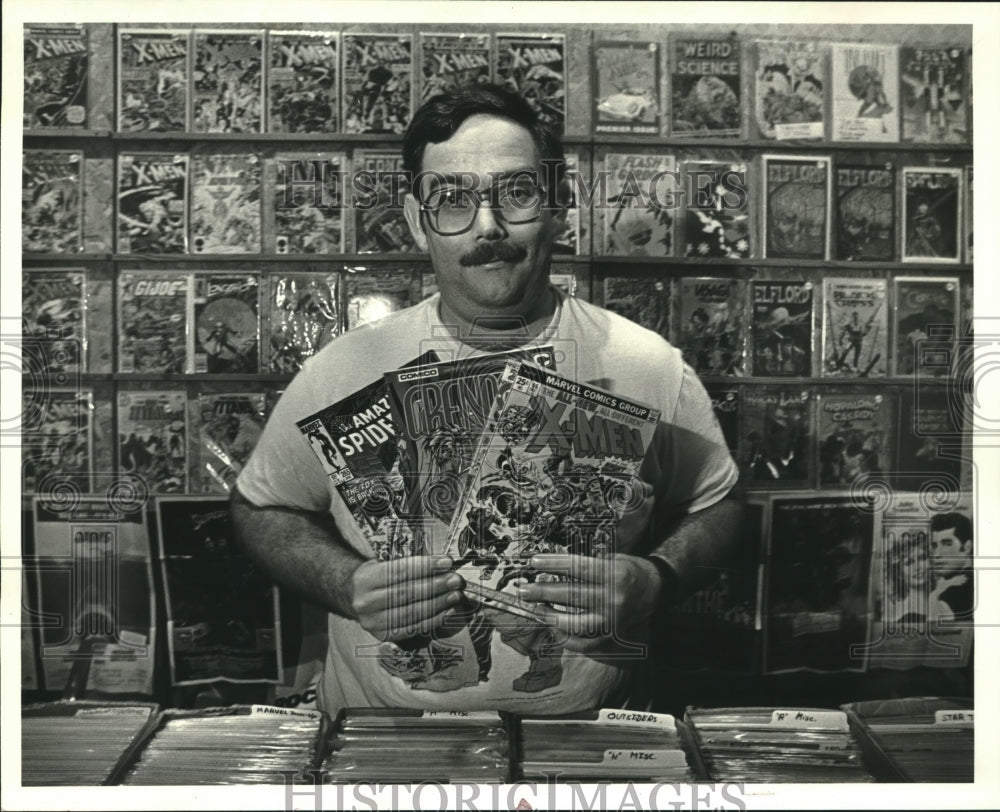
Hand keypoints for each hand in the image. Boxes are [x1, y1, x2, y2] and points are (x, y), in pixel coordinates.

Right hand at [349, 555, 464, 641]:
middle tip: (456, 580)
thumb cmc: (378, 577)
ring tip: (455, 595)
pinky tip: (447, 612)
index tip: (447, 562)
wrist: (355, 598)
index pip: (400, 571)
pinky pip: (412, 629)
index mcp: (365, 579)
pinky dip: (433, 620)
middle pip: (406, 593)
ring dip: (438, 604)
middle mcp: (365, 602)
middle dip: (435, 586)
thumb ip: (410, 565)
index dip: (426, 566)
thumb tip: (444, 566)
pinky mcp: (382, 636)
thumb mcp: (384, 564)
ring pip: (411, 612)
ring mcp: (372, 622)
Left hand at [516, 554, 663, 651]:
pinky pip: (586, 643)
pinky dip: (567, 639)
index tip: (533, 562)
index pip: (577, 568)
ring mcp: (613, 619)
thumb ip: (587, 564)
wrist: (656, 588)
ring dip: (551, 617)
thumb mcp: (612, 558)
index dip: (553, 564)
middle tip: (523, 590)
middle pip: (572, 595)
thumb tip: (553, 567)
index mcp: (613, 574)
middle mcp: (613, 598)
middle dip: (543, 592)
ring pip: (576, 623)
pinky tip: (552, 629)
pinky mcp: (612, 634)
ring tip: (535, 610)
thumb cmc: (629, 568)